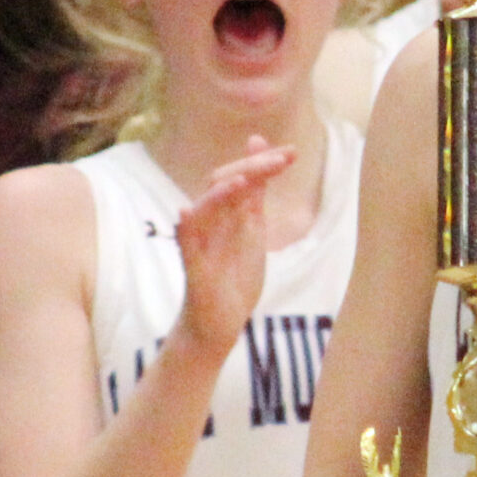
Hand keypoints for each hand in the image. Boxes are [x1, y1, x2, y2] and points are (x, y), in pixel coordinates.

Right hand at [174, 139, 293, 351]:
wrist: (219, 324)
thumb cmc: (234, 278)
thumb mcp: (253, 231)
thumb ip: (256, 197)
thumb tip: (266, 157)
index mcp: (227, 213)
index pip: (241, 176)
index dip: (264, 163)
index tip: (293, 152)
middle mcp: (211, 221)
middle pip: (221, 183)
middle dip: (252, 168)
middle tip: (282, 159)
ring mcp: (201, 243)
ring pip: (203, 209)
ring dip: (221, 193)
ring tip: (243, 180)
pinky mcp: (193, 268)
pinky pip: (184, 244)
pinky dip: (185, 226)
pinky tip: (187, 210)